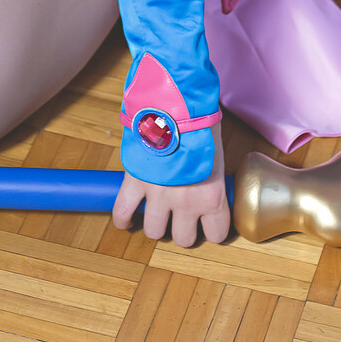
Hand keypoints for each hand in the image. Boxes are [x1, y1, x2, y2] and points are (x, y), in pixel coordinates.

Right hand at [111, 126, 230, 246]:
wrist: (177, 103)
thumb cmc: (202, 123)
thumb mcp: (217, 156)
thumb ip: (212, 178)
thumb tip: (206, 186)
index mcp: (212, 196)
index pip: (216, 234)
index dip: (211, 229)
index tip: (207, 223)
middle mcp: (187, 203)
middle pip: (183, 239)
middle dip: (182, 229)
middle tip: (180, 217)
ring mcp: (159, 195)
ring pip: (154, 231)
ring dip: (155, 224)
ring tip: (156, 213)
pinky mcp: (135, 183)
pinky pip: (123, 211)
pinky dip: (123, 219)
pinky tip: (127, 219)